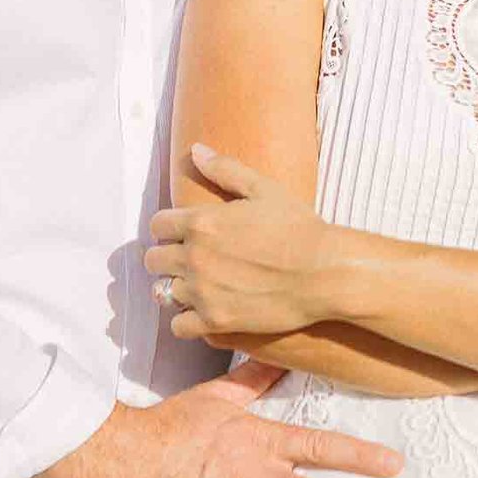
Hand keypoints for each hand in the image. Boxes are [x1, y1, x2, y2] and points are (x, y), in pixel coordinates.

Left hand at [148, 144, 339, 338]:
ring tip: (196, 287)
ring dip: (177, 288)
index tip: (182, 233)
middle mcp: (194, 257)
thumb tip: (196, 150)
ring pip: (163, 292)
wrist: (324, 273)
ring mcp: (203, 292)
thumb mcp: (264, 189)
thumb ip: (225, 169)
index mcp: (201, 222)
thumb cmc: (298, 227)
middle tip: (188, 260)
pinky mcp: (215, 321)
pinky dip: (186, 321)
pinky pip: (179, 326)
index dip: (168, 228)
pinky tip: (201, 313)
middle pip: (153, 260)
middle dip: (167, 257)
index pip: (157, 225)